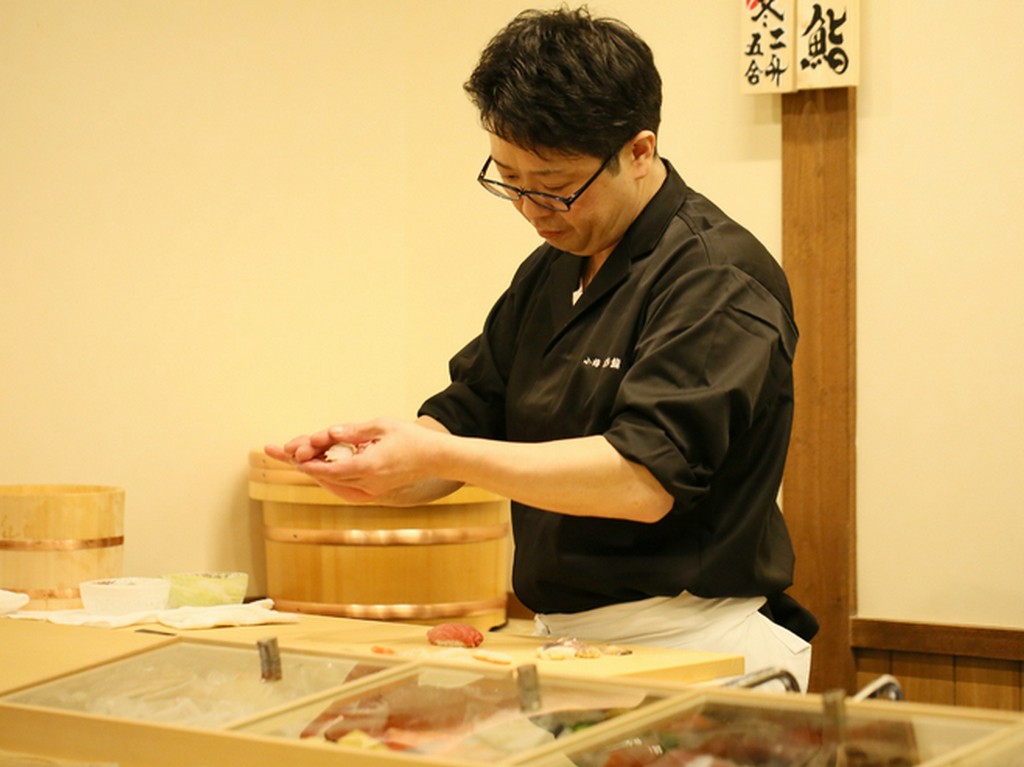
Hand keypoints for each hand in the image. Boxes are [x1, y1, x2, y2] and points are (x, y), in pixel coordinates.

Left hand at [265, 417, 457, 503]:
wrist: (435, 458)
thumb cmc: (411, 438)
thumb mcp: (381, 426)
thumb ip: (353, 431)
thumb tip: (329, 433)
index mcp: (369, 466)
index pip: (329, 469)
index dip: (306, 462)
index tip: (289, 453)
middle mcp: (367, 484)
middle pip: (325, 476)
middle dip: (302, 462)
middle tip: (278, 449)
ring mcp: (370, 491)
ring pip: (332, 484)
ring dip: (313, 470)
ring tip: (293, 455)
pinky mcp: (373, 493)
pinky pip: (342, 488)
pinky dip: (328, 477)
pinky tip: (317, 466)